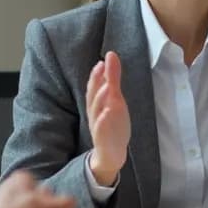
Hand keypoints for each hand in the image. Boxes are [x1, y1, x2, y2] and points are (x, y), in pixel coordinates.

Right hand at [85, 51, 130, 185]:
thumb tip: (110, 56)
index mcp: (97, 103)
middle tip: (101, 67)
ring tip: (107, 87)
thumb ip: (113, 78)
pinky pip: (101, 129)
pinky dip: (103, 121)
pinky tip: (107, 113)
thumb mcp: (114, 99)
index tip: (102, 61)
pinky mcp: (103, 139)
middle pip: (93, 96)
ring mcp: (98, 126)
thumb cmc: (111, 122)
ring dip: (100, 98)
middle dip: (96, 81)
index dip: (97, 74)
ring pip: (97, 111)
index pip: (94, 87)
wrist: (110, 152)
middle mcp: (95, 113)